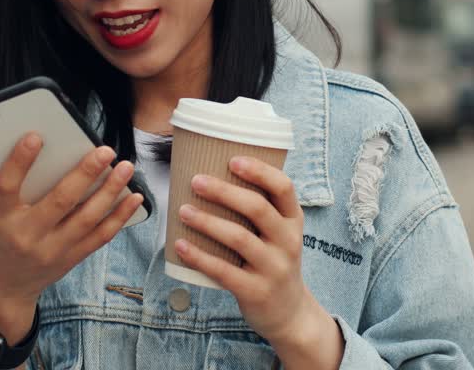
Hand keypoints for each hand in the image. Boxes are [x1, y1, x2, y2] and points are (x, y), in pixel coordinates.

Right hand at [0, 134, 143, 342]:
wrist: (3, 285)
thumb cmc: (0, 237)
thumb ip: (18, 187)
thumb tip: (51, 150)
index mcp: (0, 217)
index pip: (7, 186)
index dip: (20, 161)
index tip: (36, 136)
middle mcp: (26, 235)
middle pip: (59, 201)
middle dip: (85, 173)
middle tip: (105, 151)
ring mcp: (51, 250)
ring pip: (86, 219)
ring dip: (110, 191)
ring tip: (125, 168)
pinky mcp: (70, 259)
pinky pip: (100, 236)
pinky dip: (120, 216)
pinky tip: (134, 197)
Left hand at [173, 157, 326, 348]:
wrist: (289, 313)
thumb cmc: (274, 261)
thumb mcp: (280, 234)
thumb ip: (260, 210)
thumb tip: (215, 174)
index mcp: (293, 220)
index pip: (283, 187)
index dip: (259, 171)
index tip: (232, 160)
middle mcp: (288, 241)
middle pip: (257, 208)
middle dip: (223, 191)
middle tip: (195, 181)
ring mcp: (274, 267)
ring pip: (239, 238)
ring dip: (207, 221)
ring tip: (183, 210)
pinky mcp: (256, 291)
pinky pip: (224, 271)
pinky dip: (199, 256)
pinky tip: (181, 244)